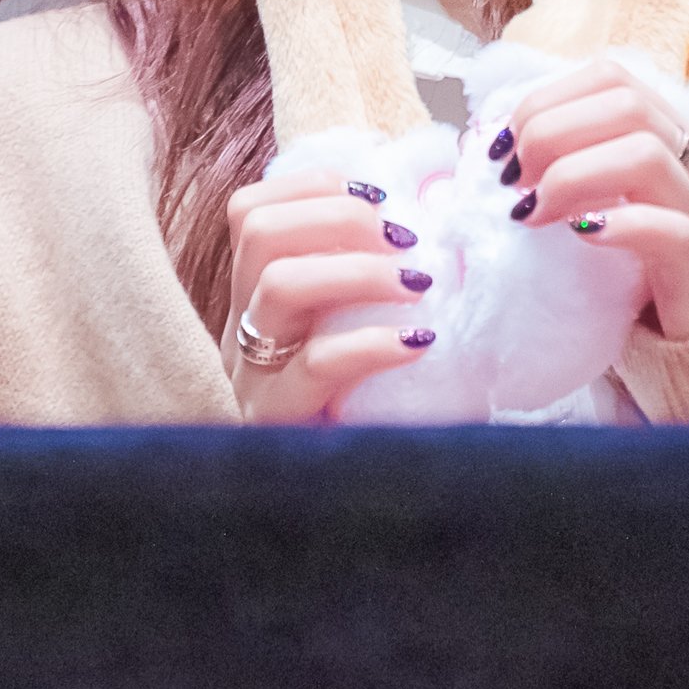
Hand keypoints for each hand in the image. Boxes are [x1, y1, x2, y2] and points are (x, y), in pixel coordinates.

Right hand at [221, 167, 434, 423]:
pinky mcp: (279, 418)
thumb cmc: (354, 401)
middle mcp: (244, 324)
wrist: (329, 503)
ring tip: (418, 282)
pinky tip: (417, 340)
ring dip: (358, 269)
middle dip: (338, 216)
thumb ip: (375, 267)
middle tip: (405, 235)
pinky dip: (372, 342)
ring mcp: (253, 373)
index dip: (314, 186)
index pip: (252, 209)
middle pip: (259, 231)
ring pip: (278, 286)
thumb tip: (444, 189)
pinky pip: (317, 367)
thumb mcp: (348, 327)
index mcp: (256, 293)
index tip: (380, 192)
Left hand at [499, 59, 688, 340]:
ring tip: (531, 212)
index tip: (504, 145)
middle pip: (628, 105)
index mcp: (677, 136)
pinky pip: (669, 231)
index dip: (548, 99)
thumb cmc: (646, 272)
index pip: (612, 78)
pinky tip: (580, 237)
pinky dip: (617, 225)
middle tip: (512, 179)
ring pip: (648, 156)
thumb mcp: (612, 205)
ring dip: (573, 175)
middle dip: (552, 132)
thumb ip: (570, 168)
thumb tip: (487, 147)